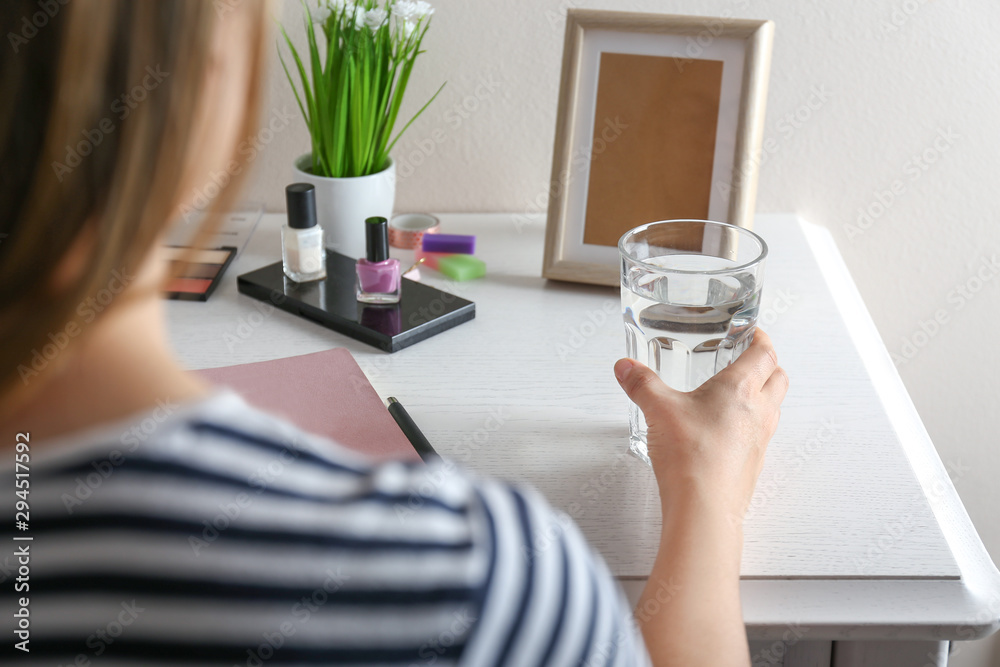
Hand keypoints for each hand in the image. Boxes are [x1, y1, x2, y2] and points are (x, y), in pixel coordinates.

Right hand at [614, 330, 787, 520]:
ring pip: (773, 407)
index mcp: (741, 389)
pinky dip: (750, 425)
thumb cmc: (691, 457)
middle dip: (767, 365)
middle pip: (779, 378)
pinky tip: (724, 430)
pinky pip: (760, 435)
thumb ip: (641, 384)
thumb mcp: (658, 410)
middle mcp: (759, 412)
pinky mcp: (753, 463)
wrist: (703, 507)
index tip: (752, 333)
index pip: (766, 354)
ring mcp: (760, 440)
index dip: (761, 339)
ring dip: (762, 395)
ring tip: (734, 394)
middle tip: (748, 359)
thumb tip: (626, 368)